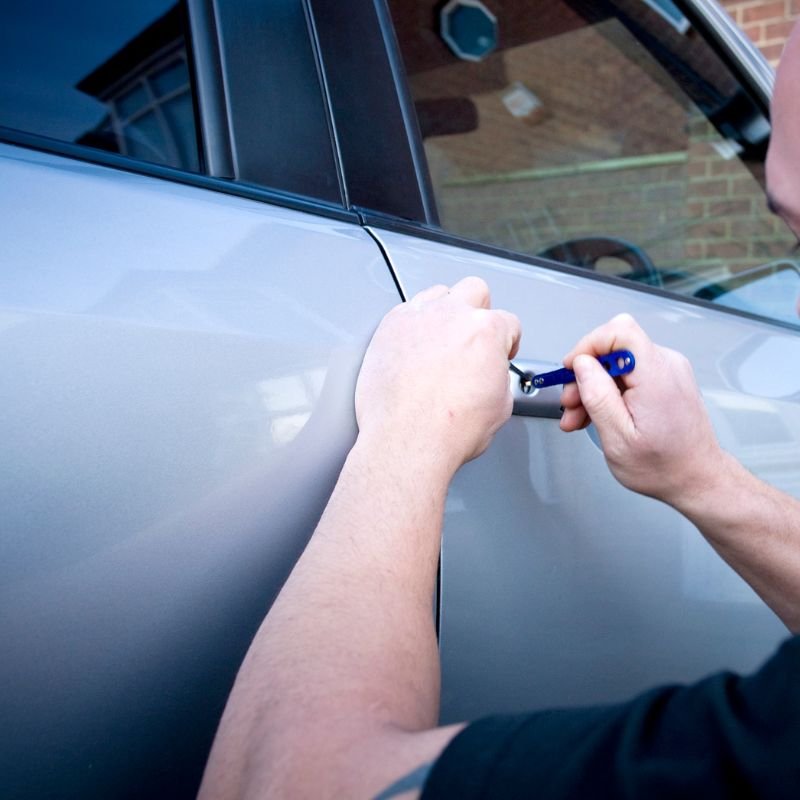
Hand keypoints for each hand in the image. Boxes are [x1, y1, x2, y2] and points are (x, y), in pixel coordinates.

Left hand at [355, 277, 520, 477]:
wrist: (407, 440)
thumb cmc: (448, 429)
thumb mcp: (500, 406)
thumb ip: (497, 376)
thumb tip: (490, 376)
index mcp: (486, 331)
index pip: (508, 322)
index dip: (507, 340)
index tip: (499, 352)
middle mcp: (452, 315)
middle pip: (474, 290)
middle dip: (478, 311)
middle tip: (472, 337)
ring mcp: (418, 317)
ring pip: (437, 294)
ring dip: (443, 312)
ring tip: (440, 340)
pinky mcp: (389, 327)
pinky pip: (406, 312)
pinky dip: (412, 326)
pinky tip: (414, 348)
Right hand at [559, 314, 723, 505]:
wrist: (696, 478)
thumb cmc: (663, 466)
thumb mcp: (618, 438)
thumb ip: (598, 396)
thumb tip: (582, 364)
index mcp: (656, 377)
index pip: (620, 331)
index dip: (589, 345)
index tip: (572, 368)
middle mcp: (666, 366)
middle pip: (614, 347)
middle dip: (585, 373)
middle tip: (571, 403)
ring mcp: (668, 371)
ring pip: (617, 362)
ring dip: (593, 386)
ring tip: (580, 416)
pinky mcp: (665, 379)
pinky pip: (629, 373)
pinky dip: (609, 390)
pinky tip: (597, 413)